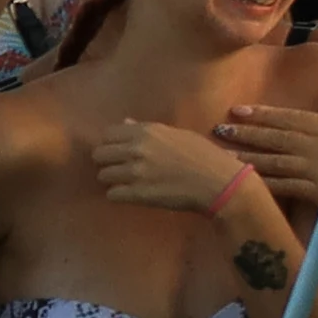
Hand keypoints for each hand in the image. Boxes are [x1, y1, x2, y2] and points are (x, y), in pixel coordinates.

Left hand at [88, 121, 275, 228]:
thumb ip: (148, 129)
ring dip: (113, 180)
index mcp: (147, 131)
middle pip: (99, 155)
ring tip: (128, 183)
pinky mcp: (137, 194)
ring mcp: (135, 172)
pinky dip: (120, 195)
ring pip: (102, 175)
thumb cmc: (204, 155)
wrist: (219, 182)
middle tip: (121, 168)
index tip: (120, 151)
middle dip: (107, 162)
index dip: (111, 143)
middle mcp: (137, 149)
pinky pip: (111, 194)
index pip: (108, 134)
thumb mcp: (178, 134)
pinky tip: (133, 194)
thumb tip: (125, 123)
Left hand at [217, 99, 317, 221]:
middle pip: (278, 137)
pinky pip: (283, 185)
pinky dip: (262, 181)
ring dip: (247, 157)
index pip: (292, 117)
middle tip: (219, 129)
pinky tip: (243, 179)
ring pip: (275, 161)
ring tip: (222, 154)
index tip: (239, 110)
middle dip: (247, 132)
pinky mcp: (316, 192)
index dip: (264, 113)